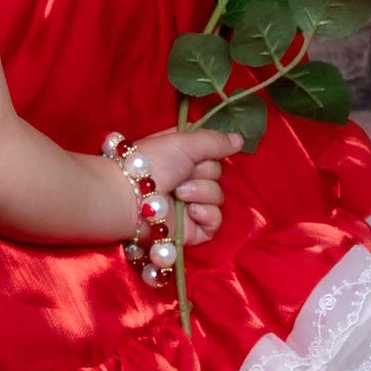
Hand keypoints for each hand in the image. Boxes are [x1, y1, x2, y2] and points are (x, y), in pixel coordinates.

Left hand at [123, 123, 241, 244]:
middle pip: (217, 174)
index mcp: (180, 157)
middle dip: (203, 173)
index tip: (200, 150)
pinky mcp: (191, 230)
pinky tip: (191, 211)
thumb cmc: (152, 164)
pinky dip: (207, 215)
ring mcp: (188, 206)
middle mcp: (185, 180)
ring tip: (179, 194)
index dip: (208, 151)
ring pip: (217, 197)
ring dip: (201, 193)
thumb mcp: (183, 142)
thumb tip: (239, 140)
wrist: (131, 198)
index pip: (209, 152)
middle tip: (181, 176)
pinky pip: (215, 222)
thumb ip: (214, 141)